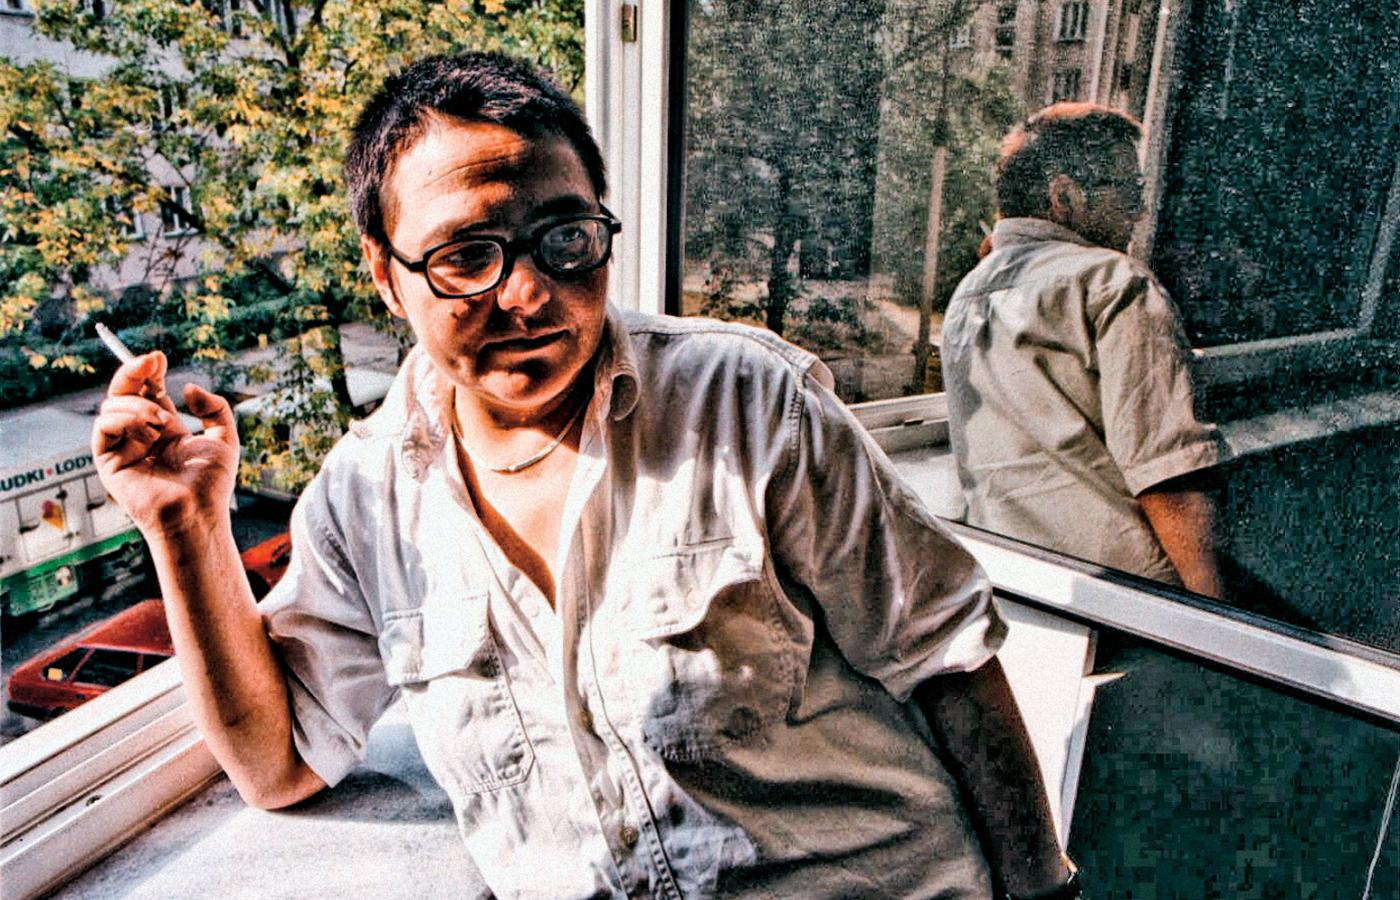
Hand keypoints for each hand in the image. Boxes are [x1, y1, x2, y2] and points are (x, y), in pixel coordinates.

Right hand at [92, 351, 239, 536]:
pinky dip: (125, 419)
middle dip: (133, 371)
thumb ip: (215, 408)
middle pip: (124, 392)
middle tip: (150, 361)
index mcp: (165, 429)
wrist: (197, 513)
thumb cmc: (211, 485)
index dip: (149, 371)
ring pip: (113, 405)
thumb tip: (187, 387)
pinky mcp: (108, 461)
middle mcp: (141, 435)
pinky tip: (148, 430)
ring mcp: (123, 447)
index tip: (159, 358)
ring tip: (164, 422)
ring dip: (139, 404)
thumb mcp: (225, 439)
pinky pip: (103, 426)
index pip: (148, 390)